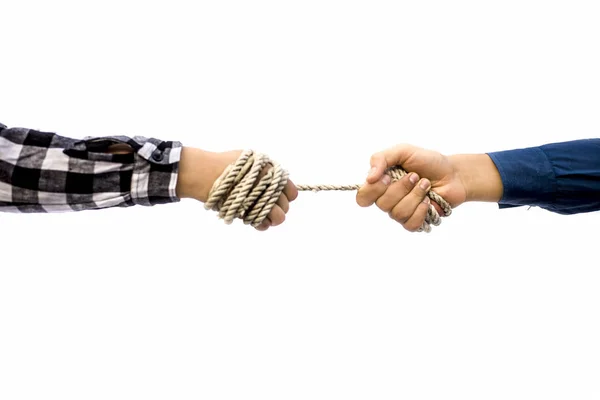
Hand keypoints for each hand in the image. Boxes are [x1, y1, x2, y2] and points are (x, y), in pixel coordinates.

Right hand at [177, 148, 297, 230]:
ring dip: (273, 219)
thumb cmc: (225, 163)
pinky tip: (256, 222)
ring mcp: (259, 199)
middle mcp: (268, 186)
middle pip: (285, 205)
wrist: (204, 171)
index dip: (286, 196)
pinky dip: (261, 225)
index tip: (277, 197)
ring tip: (263, 216)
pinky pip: (262, 224)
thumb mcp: (249, 157)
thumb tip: (276, 182)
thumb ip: (265, 169)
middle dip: (278, 208)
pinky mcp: (247, 212)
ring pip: (279, 217)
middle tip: (267, 208)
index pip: (291, 191)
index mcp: (271, 172)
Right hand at [356, 144, 467, 231]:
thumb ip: (381, 158)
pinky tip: (428, 201)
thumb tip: (369, 178)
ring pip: (397, 214)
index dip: (373, 190)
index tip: (388, 177)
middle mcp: (387, 200)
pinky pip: (410, 224)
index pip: (363, 197)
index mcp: (380, 184)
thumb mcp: (403, 151)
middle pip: (382, 204)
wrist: (453, 174)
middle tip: (415, 176)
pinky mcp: (414, 222)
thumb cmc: (428, 161)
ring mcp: (400, 212)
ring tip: (426, 186)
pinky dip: (421, 210)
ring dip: (415, 196)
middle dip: (402, 188)